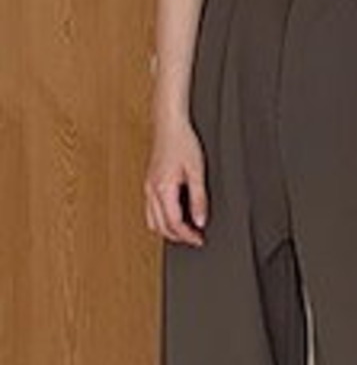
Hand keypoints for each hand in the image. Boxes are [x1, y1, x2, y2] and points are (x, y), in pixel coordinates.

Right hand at [144, 117, 206, 246]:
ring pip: (152, 220)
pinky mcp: (149, 183)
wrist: (169, 125)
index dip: (188, 235)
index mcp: (162, 189)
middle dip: (178, 237)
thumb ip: (199, 199)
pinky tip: (176, 217)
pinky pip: (151, 210)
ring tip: (187, 231)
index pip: (173, 223)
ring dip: (168, 230)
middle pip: (161, 226)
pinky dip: (162, 220)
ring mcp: (148, 187)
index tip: (200, 239)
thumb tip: (200, 220)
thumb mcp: (197, 172)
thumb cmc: (183, 143)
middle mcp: (151, 190)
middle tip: (195, 238)